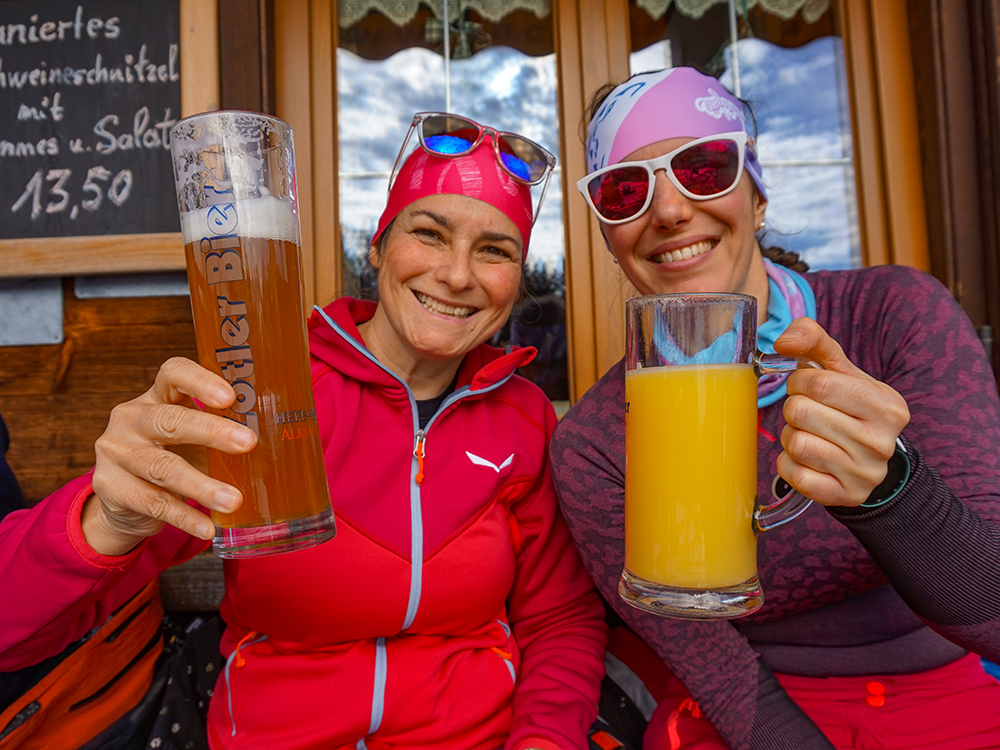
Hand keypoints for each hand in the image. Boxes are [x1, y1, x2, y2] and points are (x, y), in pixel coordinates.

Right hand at [84, 357, 257, 554]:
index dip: (200, 381)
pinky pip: (153, 503)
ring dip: (202, 486)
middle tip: (248, 444)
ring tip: (234, 500)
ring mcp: (116, 452)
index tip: (230, 396)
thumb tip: (277, 445)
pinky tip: (208, 527)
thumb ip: (222, 435)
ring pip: (163, 467)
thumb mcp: (193, 439)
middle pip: (170, 420)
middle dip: (212, 431)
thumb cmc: (174, 457)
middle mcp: (131, 417)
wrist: (126, 501)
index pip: (173, 373)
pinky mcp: (109, 487)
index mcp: (156, 396)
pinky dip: (185, 516)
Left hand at [772, 318, 909, 506]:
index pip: (820, 383)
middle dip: (794, 407)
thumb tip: (784, 340)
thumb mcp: (840, 370)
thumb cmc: (849, 407)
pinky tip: (807, 459)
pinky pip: (793, 474)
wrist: (868, 461)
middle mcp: (881, 442)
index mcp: (887, 406)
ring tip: (810, 434)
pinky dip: (789, 463)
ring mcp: (864, 473)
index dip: (800, 381)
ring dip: (791, 435)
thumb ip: (813, 340)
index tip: (807, 386)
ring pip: (795, 443)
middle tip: (809, 413)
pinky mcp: (843, 496)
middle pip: (801, 412)